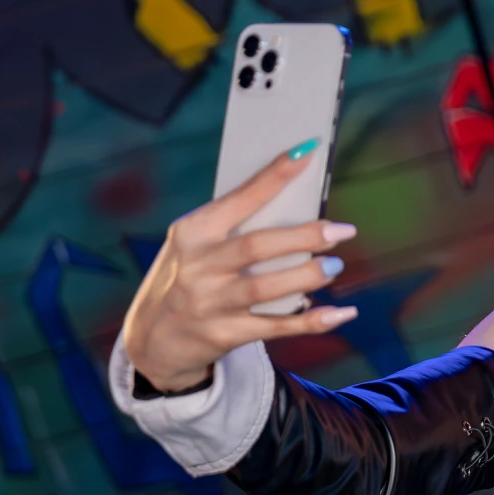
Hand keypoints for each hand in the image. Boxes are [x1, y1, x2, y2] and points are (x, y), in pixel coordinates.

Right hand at [120, 144, 356, 391]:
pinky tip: (342, 313)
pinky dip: (313, 321)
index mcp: (193, 233)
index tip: (306, 153)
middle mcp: (200, 266)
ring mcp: (212, 303)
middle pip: (259, 245)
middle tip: (341, 230)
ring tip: (335, 265)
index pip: (240, 198)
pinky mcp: (225, 334)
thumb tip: (294, 211)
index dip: (274, 176)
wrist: (151, 341)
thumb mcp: (191, 247)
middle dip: (305, 235)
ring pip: (268, 287)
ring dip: (308, 275)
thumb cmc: (182, 280)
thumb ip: (230, 230)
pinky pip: (277, 327)